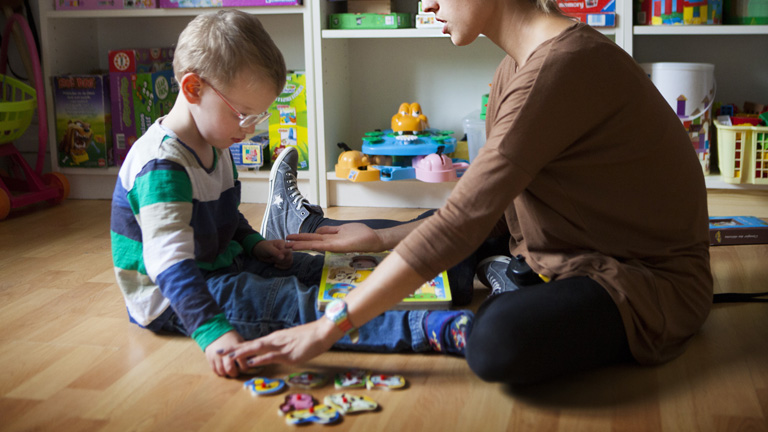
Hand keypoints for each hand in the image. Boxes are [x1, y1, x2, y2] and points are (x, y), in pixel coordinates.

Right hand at [205, 330, 244, 377]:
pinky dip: (218, 372)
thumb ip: (245, 350)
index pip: (242, 362)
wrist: (215, 331)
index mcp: (235, 349)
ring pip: (221, 370)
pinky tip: (222, 371)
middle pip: (229, 368)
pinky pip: (214, 369)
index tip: (245, 369)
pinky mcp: (210, 358)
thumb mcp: (239, 341)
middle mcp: (225, 353)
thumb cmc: (230, 337)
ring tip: (229, 372)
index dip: (245, 368)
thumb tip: (253, 358)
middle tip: (236, 373)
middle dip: (234, 373)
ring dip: (226, 373)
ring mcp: (216, 356)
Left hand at [224, 319, 338, 367]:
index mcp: (275, 339)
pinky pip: (272, 357)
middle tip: (218, 351)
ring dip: (243, 353)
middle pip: (251, 344)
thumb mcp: (291, 341)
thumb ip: (281, 347)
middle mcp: (275, 341)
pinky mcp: (289, 354)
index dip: (239, 347)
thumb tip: (273, 354)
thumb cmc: (309, 337)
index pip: (253, 343)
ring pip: (258, 349)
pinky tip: (252, 362)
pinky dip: (261, 359)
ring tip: (230, 356)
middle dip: (234, 349)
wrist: (322, 331)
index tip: (226, 350)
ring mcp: (281, 347)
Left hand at [253, 239, 292, 268]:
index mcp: (283, 244)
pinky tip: (276, 265)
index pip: (288, 251)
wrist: (260, 251)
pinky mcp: (284, 260)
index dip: (282, 256)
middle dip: (281, 261)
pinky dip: (283, 267)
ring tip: (274, 262)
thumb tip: (282, 257)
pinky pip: (288, 265)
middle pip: (290, 258)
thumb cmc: (264, 247)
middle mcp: (286, 249)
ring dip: (282, 264)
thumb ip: (275, 252)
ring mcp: (286, 255)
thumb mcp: (268, 248)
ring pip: (289, 262)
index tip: (274, 256)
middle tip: (273, 259)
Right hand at [286, 223, 383, 252]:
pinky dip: (313, 245)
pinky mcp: (339, 245)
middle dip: (297, 243)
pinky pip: (324, 245)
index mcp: (331, 239)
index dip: (302, 239)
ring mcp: (334, 245)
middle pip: (311, 242)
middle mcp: (330, 243)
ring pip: (314, 244)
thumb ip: (330, 231)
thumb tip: (318, 231)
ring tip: (289, 245)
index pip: (313, 239)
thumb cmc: (361, 235)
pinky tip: (305, 245)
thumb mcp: (342, 229)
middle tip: (283, 244)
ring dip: (301, 244)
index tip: (290, 238)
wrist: (374, 240)